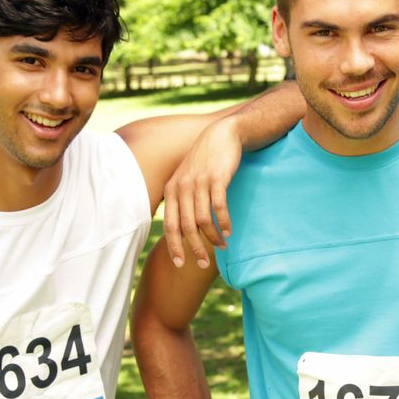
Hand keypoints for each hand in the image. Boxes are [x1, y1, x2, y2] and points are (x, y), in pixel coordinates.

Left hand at [163, 116, 241, 268]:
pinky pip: (219, 207)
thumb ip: (181, 201)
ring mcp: (199, 182)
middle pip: (186, 227)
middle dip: (194, 248)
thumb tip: (180, 229)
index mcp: (172, 190)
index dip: (174, 246)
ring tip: (222, 246)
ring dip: (213, 237)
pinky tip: (229, 230)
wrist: (222, 135)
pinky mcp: (217, 178)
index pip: (169, 225)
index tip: (180, 264)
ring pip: (203, 220)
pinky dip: (224, 222)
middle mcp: (182, 187)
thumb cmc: (205, 161)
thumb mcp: (187, 179)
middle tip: (204, 264)